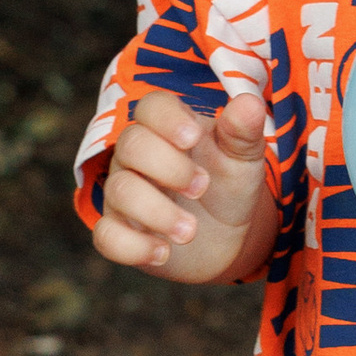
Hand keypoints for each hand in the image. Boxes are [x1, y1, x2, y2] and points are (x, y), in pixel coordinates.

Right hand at [92, 84, 275, 282]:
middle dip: (168, 167)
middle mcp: (137, 157)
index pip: (151, 106)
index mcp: (169, 129)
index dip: (166, 118)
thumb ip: (243, 132)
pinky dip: (133, 246)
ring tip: (190, 231)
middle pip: (130, 144)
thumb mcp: (244, 159)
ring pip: (117, 190)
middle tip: (202, 188)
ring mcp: (124, 194)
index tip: (193, 138)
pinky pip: (106, 236)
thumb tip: (250, 104)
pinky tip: (163, 252)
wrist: (226, 238)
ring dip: (156, 212)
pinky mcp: (119, 232)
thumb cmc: (228, 186)